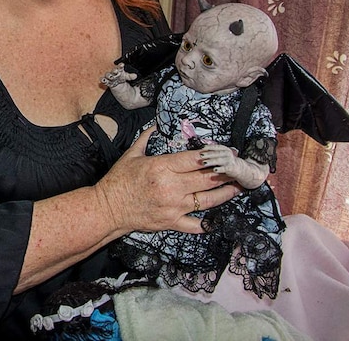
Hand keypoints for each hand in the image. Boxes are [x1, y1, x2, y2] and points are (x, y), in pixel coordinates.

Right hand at [94, 126, 240, 234]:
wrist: (108, 208)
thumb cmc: (119, 180)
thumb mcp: (131, 155)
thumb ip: (146, 138)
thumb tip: (157, 125)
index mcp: (161, 167)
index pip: (196, 159)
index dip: (215, 154)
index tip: (228, 151)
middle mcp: (171, 187)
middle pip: (208, 178)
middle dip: (227, 172)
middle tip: (239, 167)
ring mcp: (174, 207)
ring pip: (209, 200)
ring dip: (227, 193)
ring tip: (238, 187)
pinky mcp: (172, 223)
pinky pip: (197, 225)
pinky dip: (210, 222)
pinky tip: (220, 216)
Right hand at [101, 66, 146, 108]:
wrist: (129, 98)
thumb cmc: (130, 89)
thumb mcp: (134, 84)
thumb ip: (134, 79)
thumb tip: (136, 76)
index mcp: (123, 73)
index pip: (121, 68)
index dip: (120, 66)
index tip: (122, 65)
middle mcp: (117, 76)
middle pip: (114, 71)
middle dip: (115, 70)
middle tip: (116, 71)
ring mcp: (113, 80)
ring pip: (109, 75)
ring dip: (109, 75)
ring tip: (111, 76)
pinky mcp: (110, 86)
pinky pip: (106, 82)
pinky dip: (103, 80)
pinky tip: (102, 79)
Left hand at [199, 144, 268, 189]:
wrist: (244, 171)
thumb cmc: (231, 163)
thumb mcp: (224, 156)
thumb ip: (215, 153)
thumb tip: (202, 150)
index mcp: (226, 150)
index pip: (218, 147)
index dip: (210, 147)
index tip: (203, 148)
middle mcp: (228, 155)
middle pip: (218, 153)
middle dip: (209, 154)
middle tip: (201, 155)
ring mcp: (230, 161)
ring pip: (220, 160)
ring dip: (211, 161)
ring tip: (204, 163)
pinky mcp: (232, 169)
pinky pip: (225, 169)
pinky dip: (220, 169)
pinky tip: (215, 170)